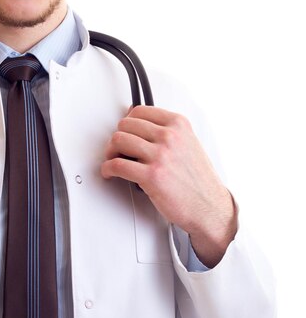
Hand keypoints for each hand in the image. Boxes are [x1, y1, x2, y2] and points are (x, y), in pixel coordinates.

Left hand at [100, 106, 236, 266]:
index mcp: (178, 125)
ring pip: (118, 141)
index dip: (126, 123)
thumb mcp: (187, 143)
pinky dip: (107, 169)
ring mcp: (160, 156)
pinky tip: (110, 173)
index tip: (124, 132)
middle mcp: (170, 137)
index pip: (139, 111)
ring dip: (110, 152)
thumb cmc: (197, 179)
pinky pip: (116, 165)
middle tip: (117, 150)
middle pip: (125, 125)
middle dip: (117, 138)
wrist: (209, 206)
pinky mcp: (152, 176)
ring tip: (113, 160)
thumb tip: (135, 118)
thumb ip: (165, 130)